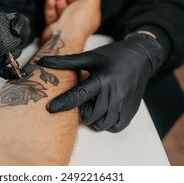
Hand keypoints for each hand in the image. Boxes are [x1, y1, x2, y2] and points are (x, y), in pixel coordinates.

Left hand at [37, 33, 164, 131]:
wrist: (141, 57)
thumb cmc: (113, 56)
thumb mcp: (89, 57)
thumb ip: (66, 62)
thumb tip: (42, 61)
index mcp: (103, 79)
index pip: (79, 95)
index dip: (63, 103)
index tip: (50, 108)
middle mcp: (115, 93)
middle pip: (90, 114)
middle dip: (81, 110)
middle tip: (83, 99)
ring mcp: (125, 104)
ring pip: (102, 123)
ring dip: (93, 118)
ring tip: (93, 104)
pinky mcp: (131, 111)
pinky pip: (115, 127)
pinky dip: (106, 123)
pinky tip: (103, 110)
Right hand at [42, 0, 100, 42]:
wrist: (63, 36)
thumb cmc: (78, 22)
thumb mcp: (93, 0)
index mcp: (90, 14)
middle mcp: (79, 19)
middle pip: (73, 1)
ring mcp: (66, 22)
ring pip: (61, 5)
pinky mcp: (54, 25)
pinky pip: (51, 13)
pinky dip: (50, 5)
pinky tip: (51, 0)